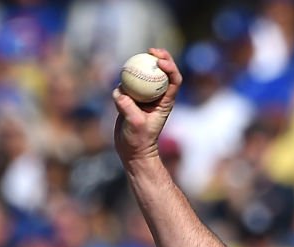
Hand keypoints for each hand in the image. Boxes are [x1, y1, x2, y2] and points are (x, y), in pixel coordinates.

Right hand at [111, 48, 180, 164]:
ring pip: (145, 76)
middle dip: (160, 58)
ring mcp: (145, 97)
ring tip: (133, 59)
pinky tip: (119, 79)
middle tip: (150, 50)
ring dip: (141, 65)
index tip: (160, 60)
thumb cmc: (139, 140)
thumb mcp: (135, 124)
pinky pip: (128, 84)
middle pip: (162, 73)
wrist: (132, 150)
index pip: (174, 80)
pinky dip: (125, 79)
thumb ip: (128, 108)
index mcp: (165, 102)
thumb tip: (121, 93)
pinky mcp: (132, 99)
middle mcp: (157, 97)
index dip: (170, 67)